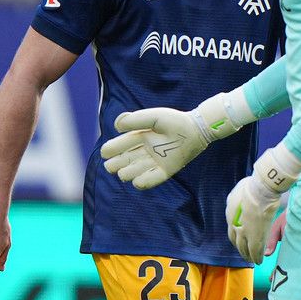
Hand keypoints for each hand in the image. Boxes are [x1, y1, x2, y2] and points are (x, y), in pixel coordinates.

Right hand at [100, 93, 248, 189]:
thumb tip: (116, 127)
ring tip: (123, 173)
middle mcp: (146, 150)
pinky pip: (152, 180)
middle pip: (125, 160)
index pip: (122, 145)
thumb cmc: (175, 121)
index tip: (105, 153)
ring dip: (127, 173)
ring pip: (135, 170)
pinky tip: (136, 181)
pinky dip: (143, 182)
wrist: (196, 130)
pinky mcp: (166, 170)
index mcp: (141, 136)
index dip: (111, 149)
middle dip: (116, 164)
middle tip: (110, 166)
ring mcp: (156, 161)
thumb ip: (135, 119)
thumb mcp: (154, 117)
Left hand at [226, 144, 300, 262]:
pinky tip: (260, 261)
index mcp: (230, 215)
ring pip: (245, 248)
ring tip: (252, 260)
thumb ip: (236, 201)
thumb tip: (237, 201)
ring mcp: (245, 232)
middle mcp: (235, 225)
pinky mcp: (256, 237)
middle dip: (241, 249)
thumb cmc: (252, 187)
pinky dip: (257, 256)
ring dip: (248, 255)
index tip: (239, 242)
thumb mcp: (237, 192)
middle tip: (245, 255)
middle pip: (237, 242)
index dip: (236, 238)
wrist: (261, 190)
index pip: (231, 231)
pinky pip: (255, 250)